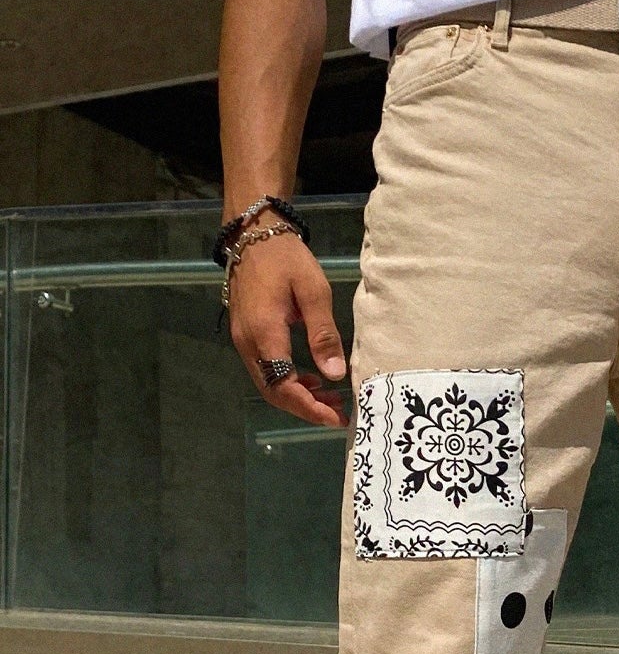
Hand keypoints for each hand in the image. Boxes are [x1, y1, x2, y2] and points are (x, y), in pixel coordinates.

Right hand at [228, 230, 349, 427]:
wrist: (253, 235)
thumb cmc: (286, 258)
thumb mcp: (313, 291)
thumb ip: (324, 333)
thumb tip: (336, 374)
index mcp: (265, 334)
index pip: (284, 386)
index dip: (309, 408)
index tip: (336, 418)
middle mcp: (248, 344)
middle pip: (274, 392)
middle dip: (306, 408)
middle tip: (338, 413)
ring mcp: (244, 341)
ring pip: (269, 384)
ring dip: (298, 397)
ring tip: (331, 398)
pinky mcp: (246, 337)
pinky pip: (266, 371)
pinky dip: (288, 382)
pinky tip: (312, 378)